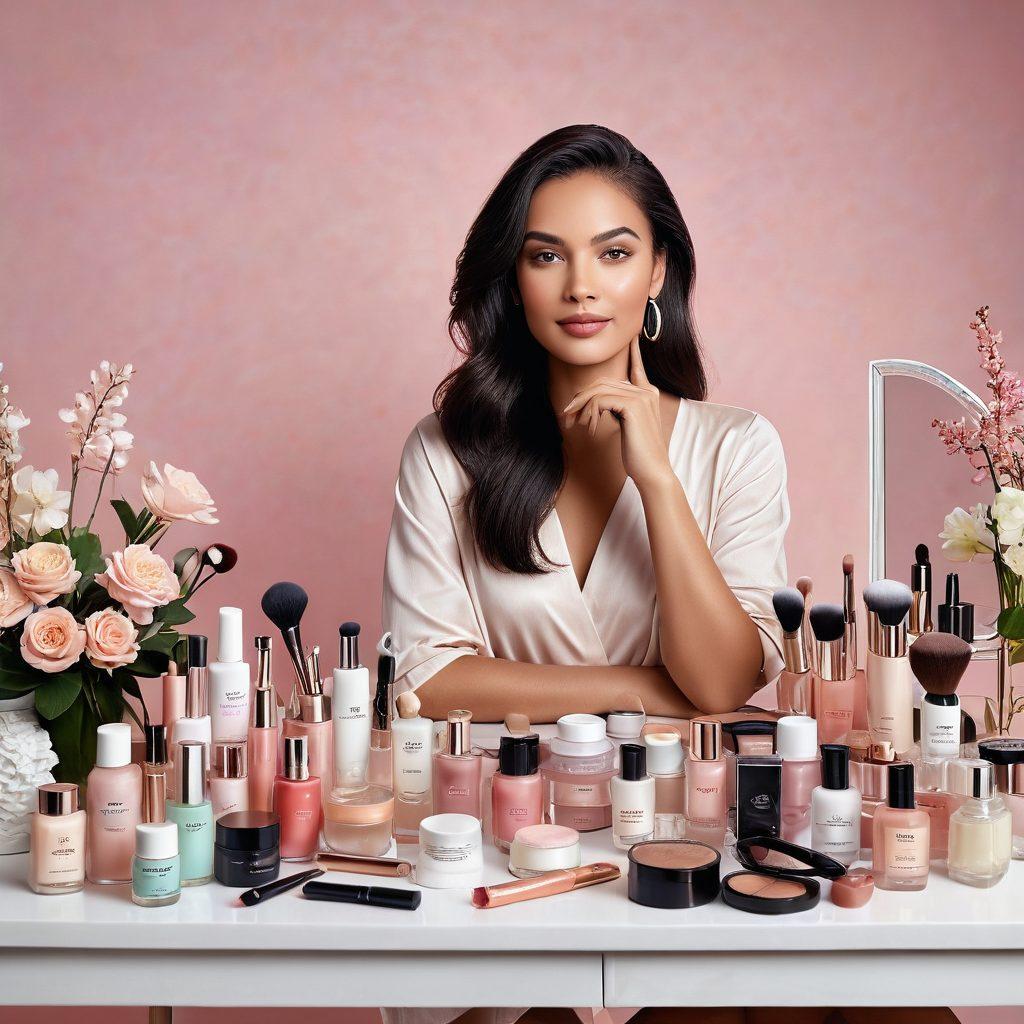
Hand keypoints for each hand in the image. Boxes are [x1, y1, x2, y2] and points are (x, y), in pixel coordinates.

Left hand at [561, 336, 675, 492]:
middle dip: (582, 398)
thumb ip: (619, 408)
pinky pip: (600, 401)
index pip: (637, 366)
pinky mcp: (633, 407)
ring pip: (599, 390)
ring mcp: (642, 397)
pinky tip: (591, 429)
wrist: (653, 472)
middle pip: (604, 382)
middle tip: (567, 416)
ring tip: (573, 423)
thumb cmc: (639, 454)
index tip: (633, 335)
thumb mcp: (628, 426)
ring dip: (581, 407)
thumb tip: (597, 401)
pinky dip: (589, 413)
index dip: (634, 350)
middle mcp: (647, 391)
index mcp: (648, 394)